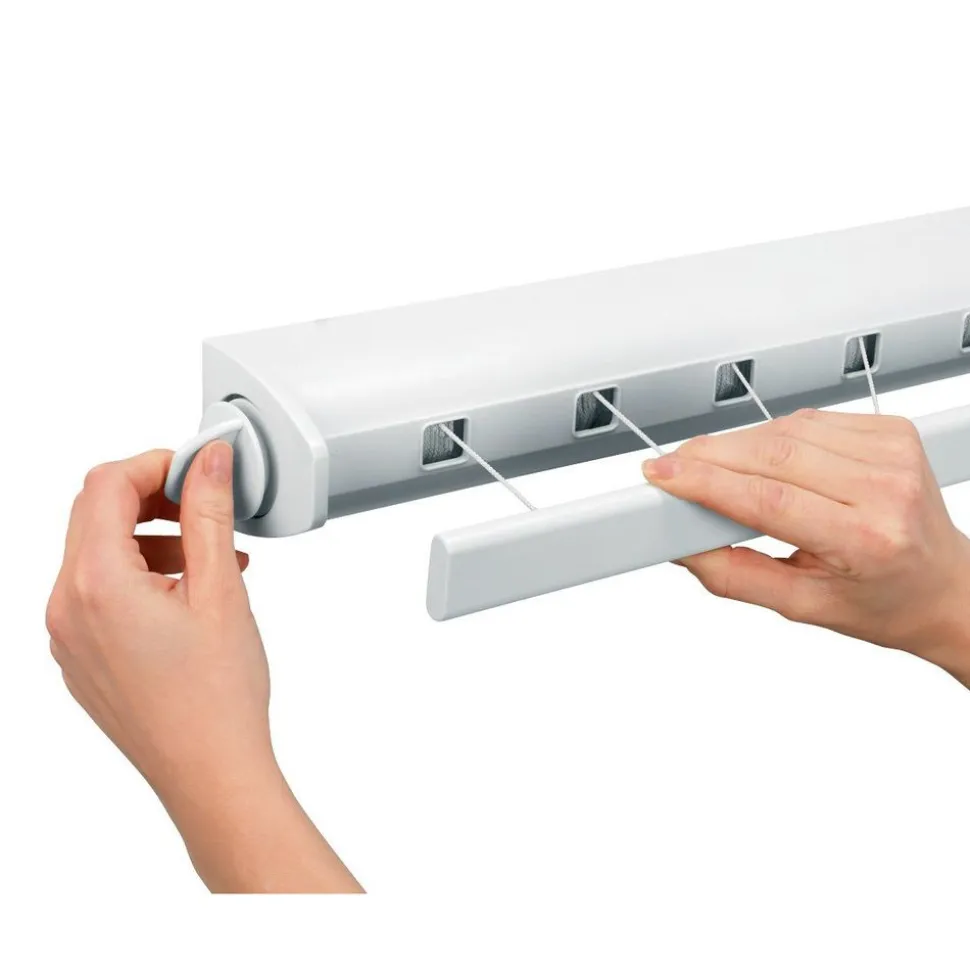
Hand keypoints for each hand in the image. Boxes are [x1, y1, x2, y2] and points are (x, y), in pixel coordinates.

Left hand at [46, 443, 361, 891]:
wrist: (210, 773)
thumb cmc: (218, 698)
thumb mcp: (222, 590)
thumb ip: (210, 513)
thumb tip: (209, 460)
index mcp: (95, 585)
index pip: (106, 485)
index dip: (156, 463)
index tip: (198, 469)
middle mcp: (64, 608)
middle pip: (94, 514)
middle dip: (153, 498)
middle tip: (207, 508)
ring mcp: (65, 636)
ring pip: (96, 553)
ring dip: (150, 537)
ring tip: (208, 560)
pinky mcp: (79, 656)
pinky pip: (96, 591)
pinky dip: (138, 574)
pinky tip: (187, 595)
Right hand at [642, 410, 969, 685]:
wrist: (945, 587)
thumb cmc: (884, 601)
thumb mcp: (801, 607)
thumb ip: (733, 576)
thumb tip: (682, 545)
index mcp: (867, 539)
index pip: (766, 497)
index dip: (703, 481)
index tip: (663, 475)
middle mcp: (885, 488)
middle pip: (770, 453)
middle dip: (708, 456)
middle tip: (673, 470)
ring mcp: (892, 452)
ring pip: (784, 429)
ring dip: (738, 446)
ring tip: (722, 473)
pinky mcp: (890, 430)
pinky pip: (809, 419)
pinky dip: (773, 436)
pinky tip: (769, 461)